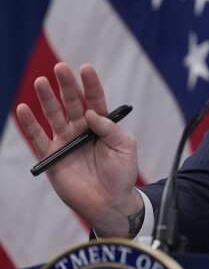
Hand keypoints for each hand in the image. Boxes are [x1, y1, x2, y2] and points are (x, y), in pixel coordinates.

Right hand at [16, 63, 142, 236]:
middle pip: (72, 102)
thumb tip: (92, 114)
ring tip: (41, 81)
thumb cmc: (122, 173)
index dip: (90, 84)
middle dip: (66, 85)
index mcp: (102, 124)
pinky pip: (38, 138)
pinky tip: (23, 109)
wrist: (109, 201)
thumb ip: (110, 129)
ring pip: (54, 115)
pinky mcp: (52, 156)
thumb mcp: (125, 148)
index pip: (95, 99)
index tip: (85, 68)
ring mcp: (66, 141)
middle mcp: (82, 129)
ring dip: (47, 98)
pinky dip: (30, 124)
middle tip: (60, 67)